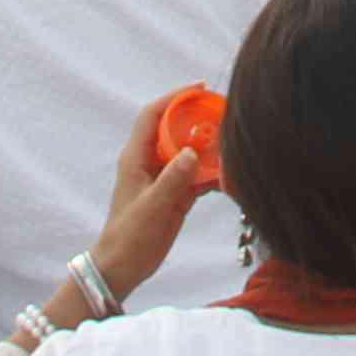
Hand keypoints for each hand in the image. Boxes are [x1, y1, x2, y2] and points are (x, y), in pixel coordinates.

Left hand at [87, 96, 216, 298]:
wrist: (123, 267)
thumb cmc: (129, 235)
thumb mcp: (151, 206)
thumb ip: (172, 179)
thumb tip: (192, 152)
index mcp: (136, 157)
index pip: (153, 115)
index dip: (174, 98)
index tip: (200, 89)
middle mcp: (150, 162)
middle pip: (175, 130)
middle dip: (198, 119)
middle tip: (225, 114)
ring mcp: (164, 179)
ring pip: (188, 152)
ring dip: (209, 148)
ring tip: (233, 141)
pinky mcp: (176, 195)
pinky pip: (196, 176)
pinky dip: (212, 173)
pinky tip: (229, 174)